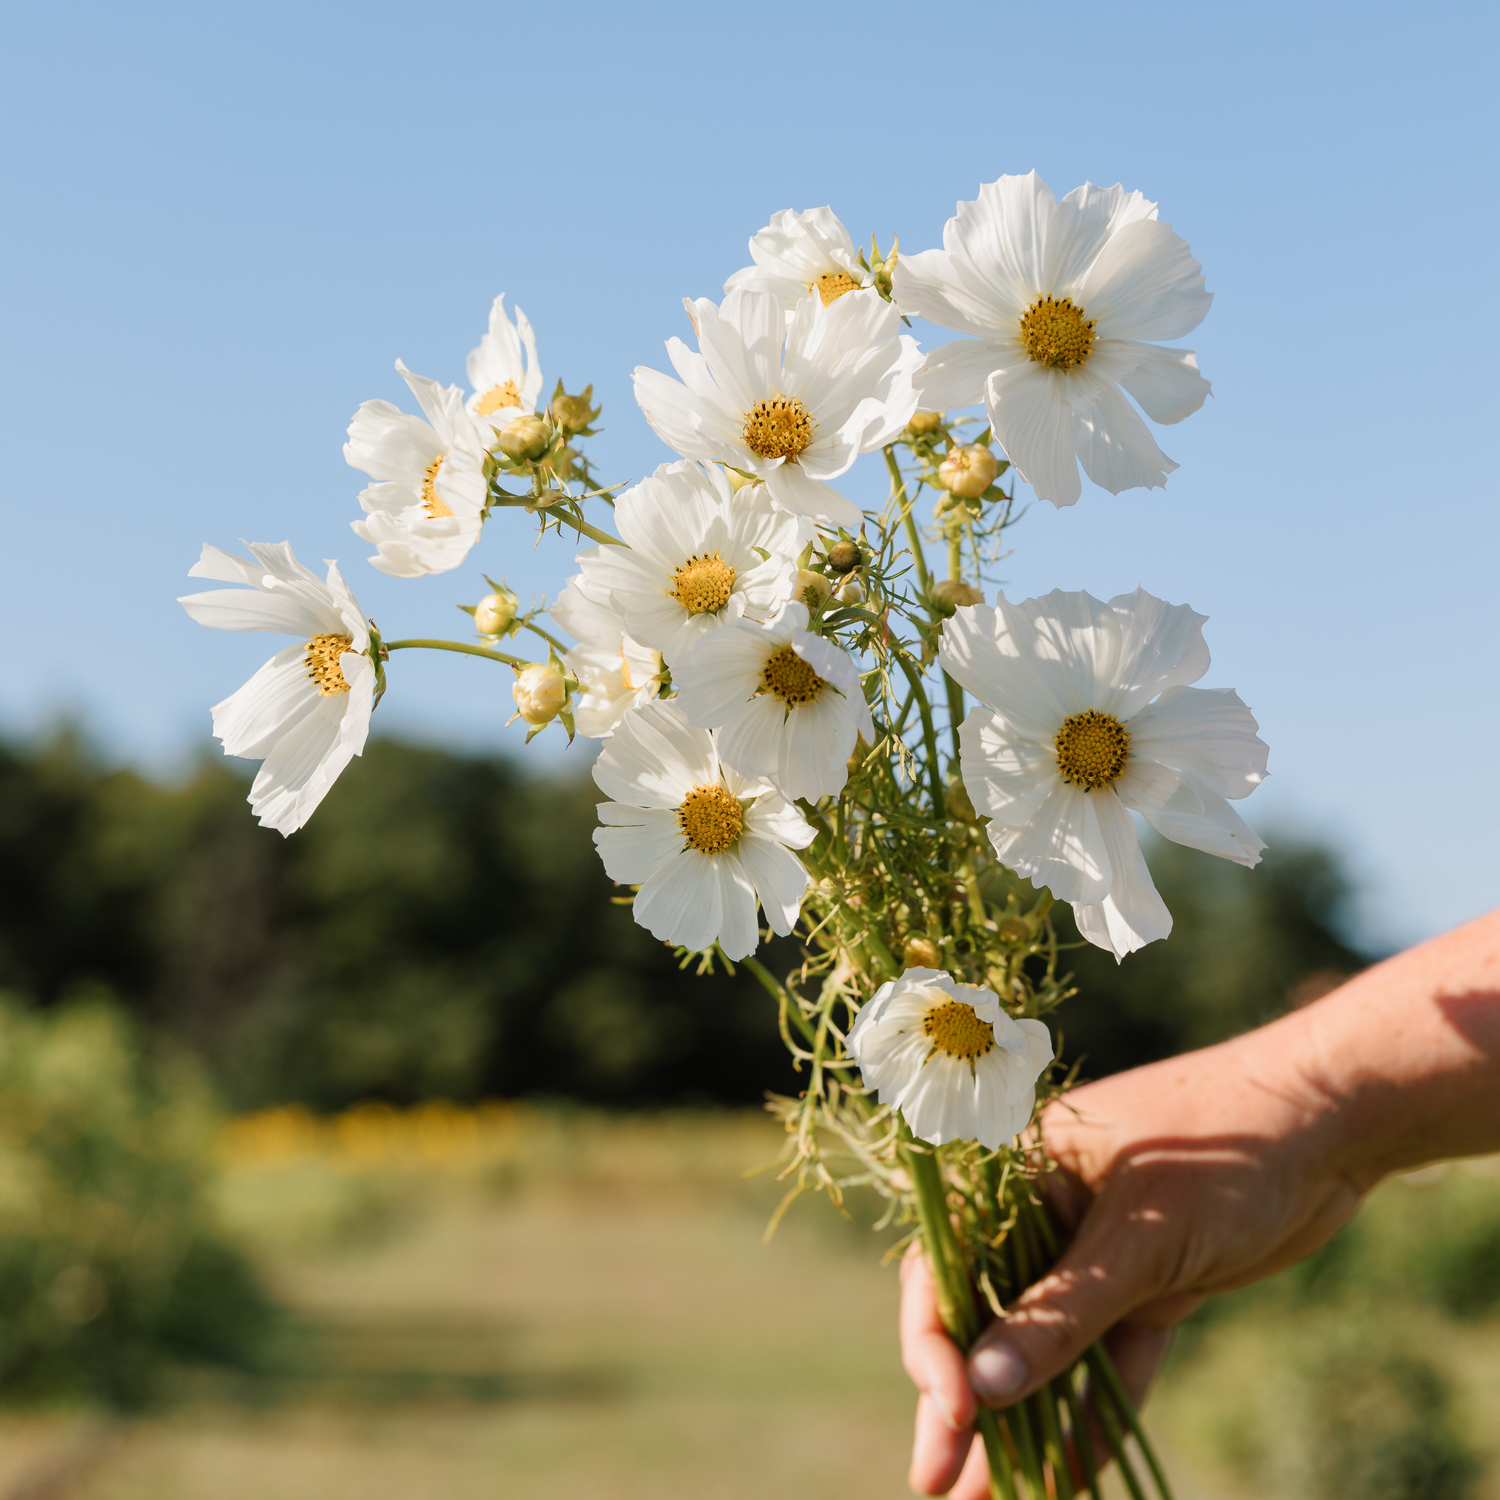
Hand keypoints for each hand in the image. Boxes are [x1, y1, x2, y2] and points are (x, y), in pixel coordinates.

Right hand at [902, 1024, 1365, 1496]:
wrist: (1331, 1122)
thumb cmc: (1223, 1151)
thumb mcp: (1137, 1236)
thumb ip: (1059, 1313)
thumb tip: (982, 1390)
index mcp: (1015, 1169)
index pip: (946, 1261)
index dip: (936, 1341)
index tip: (953, 1413)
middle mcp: (1044, 1211)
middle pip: (986, 1314)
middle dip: (963, 1402)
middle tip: (934, 1482)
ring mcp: (1098, 1250)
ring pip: (1046, 1347)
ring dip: (1021, 1421)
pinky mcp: (1150, 1282)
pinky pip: (1109, 1358)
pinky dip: (1092, 1414)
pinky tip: (1067, 1477)